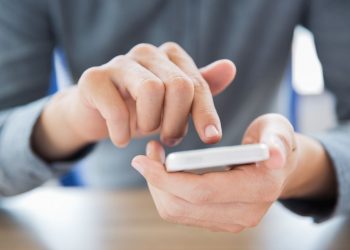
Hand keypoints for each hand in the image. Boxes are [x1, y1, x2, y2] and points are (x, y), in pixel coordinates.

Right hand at [32, 42, 235, 159]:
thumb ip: (199, 89)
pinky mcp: (94, 78)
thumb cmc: (142, 109)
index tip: (211, 138)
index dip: (206, 113)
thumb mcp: (175, 104)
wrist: (98, 114)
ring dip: (150, 123)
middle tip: (169, 139)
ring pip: (151, 90)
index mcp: (170, 56)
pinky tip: (121, 138)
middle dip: (177, 122)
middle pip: (179, 86)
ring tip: (144, 132)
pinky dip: (122, 132)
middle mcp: (147, 52)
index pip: (197, 84)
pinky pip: (117, 109)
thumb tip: (230, 68)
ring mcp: (119, 62)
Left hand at [132, 114, 335, 231]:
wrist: (279, 166)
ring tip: (154, 158)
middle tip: (146, 153)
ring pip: (177, 212)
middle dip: (156, 181)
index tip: (142, 159)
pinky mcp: (220, 221)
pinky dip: (166, 192)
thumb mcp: (278, 130)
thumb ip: (277, 139)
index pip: (201, 191)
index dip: (166, 177)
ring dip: (158, 186)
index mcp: (259, 189)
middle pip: (183, 206)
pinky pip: (182, 212)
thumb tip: (274, 154)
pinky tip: (165, 171)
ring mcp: (232, 221)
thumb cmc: (274, 140)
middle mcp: (245, 213)